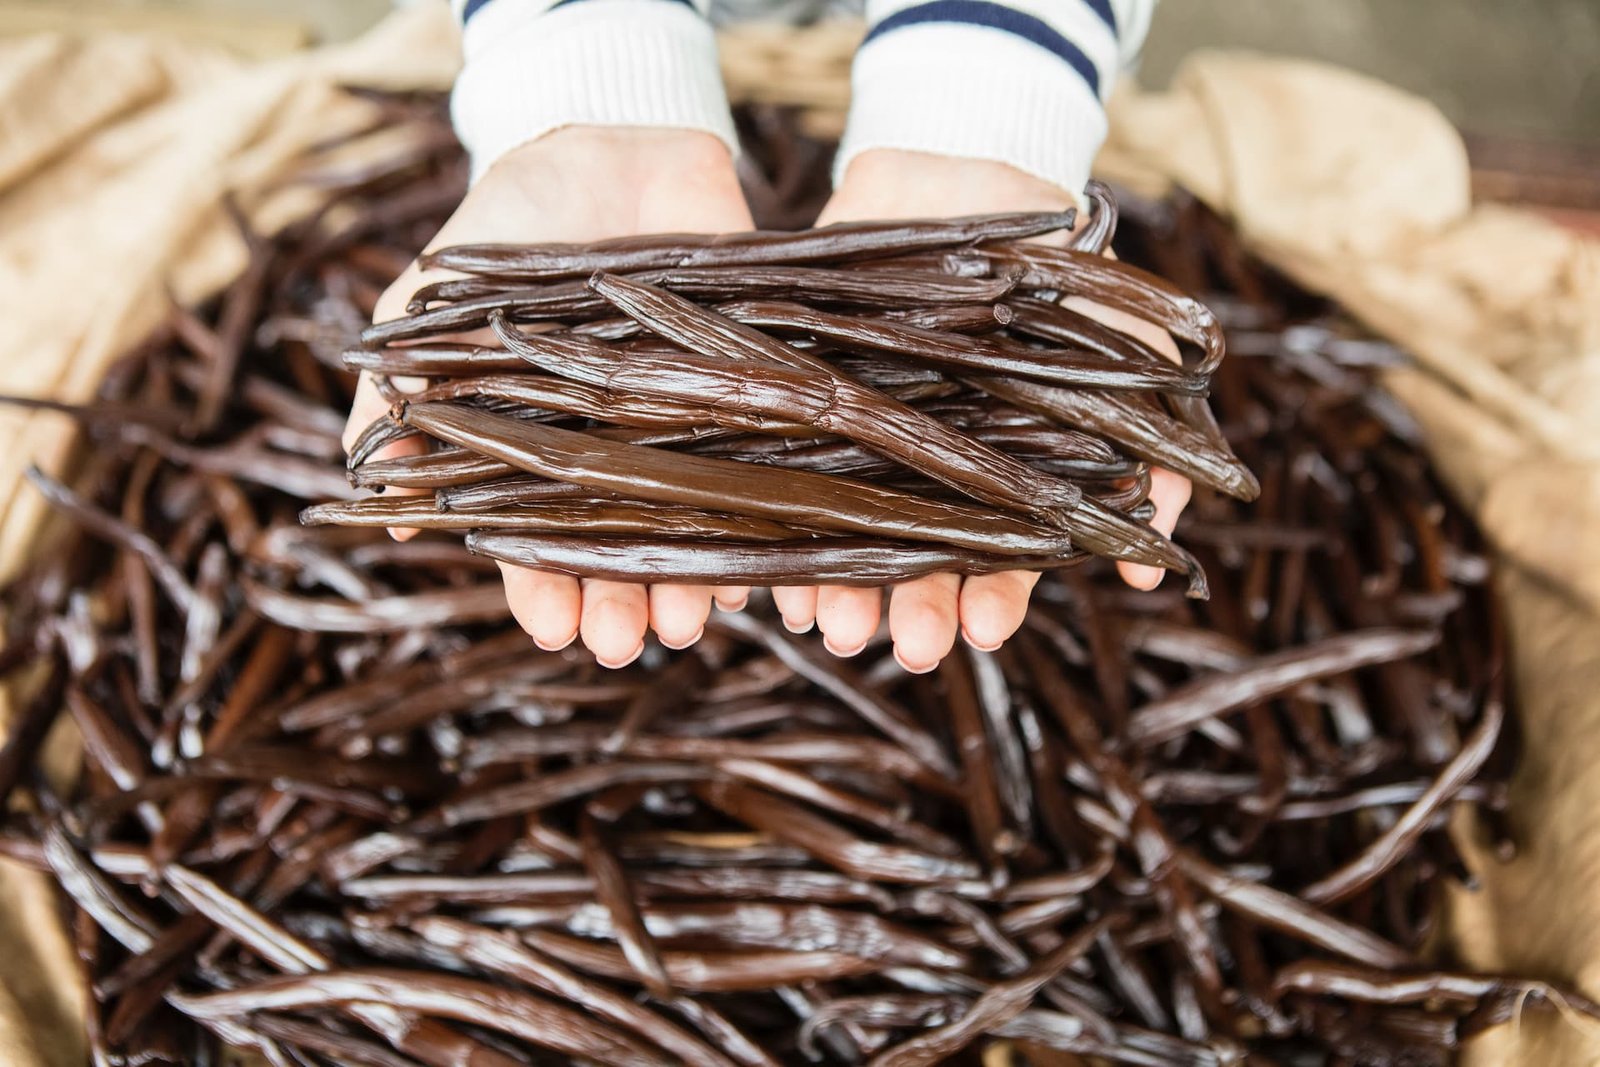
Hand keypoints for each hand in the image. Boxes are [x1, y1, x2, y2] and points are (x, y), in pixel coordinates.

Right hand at [343, 127, 755, 666]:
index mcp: (541, 453)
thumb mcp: (428, 310)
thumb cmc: (506, 232)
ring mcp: (688, 432)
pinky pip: (768, 472)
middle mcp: (620, 459)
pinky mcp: (753, 395)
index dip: (543, 593)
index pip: (540, 547)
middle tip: (627, 645)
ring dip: (694, 584)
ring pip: (696, 531)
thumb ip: (397, 399)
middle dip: (623, 608)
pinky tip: (762, 557)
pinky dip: (768, 517)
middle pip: (625, 557)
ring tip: (692, 620)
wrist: (611, 148)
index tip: (552, 633)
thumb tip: (380, 504)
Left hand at [772, 150, 1192, 671]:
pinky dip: (782, 525)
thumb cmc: (1040, 253)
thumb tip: (1154, 543)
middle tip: (911, 649)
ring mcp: (870, 442)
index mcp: (1009, 466)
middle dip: (919, 609)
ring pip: (856, 532)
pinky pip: (787, 481)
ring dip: (846, 586)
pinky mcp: (805, 409)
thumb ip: (1145, 422)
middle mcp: (936, 469)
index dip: (997, 595)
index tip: (984, 633)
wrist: (953, 171)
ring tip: (837, 628)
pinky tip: (775, 572)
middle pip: (925, 560)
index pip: (1003, 553)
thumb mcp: (1117, 331)